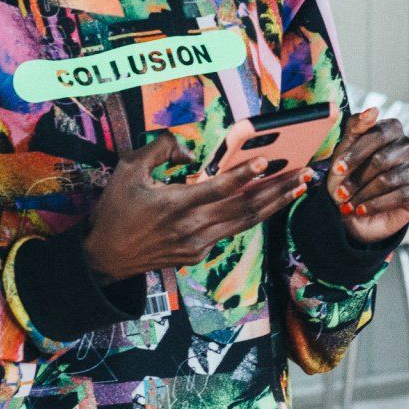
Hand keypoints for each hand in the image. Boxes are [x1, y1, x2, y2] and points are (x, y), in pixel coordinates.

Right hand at [82, 132, 308, 280]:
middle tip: (305, 173)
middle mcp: (191, 228)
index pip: (217, 188)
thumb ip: (160, 149)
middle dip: (277, 189)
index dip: (243, 175)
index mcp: (174, 204)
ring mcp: (197, 245)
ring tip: (299, 187)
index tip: (267, 162)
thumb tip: (188, 150)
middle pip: (244, 208)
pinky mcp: (198, 255)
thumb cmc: (115, 211)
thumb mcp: (128, 170)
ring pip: (244, 222)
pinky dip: (251, 215)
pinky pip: (229, 231)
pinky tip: (269, 202)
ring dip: (275, 203)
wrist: (103, 258)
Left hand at [327, 108, 408, 244]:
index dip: (356, 153)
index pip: (379, 134)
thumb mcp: (344, 151)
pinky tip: (362, 210)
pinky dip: (377, 204)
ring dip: (364, 194)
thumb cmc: (349, 178)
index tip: (337, 169)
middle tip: (341, 193)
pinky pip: (401, 195)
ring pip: (390, 179)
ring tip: (350, 205)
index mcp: (393, 130)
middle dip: (357, 178)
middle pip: (382, 159)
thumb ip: (356, 127)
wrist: (354, 212)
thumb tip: (373, 109)